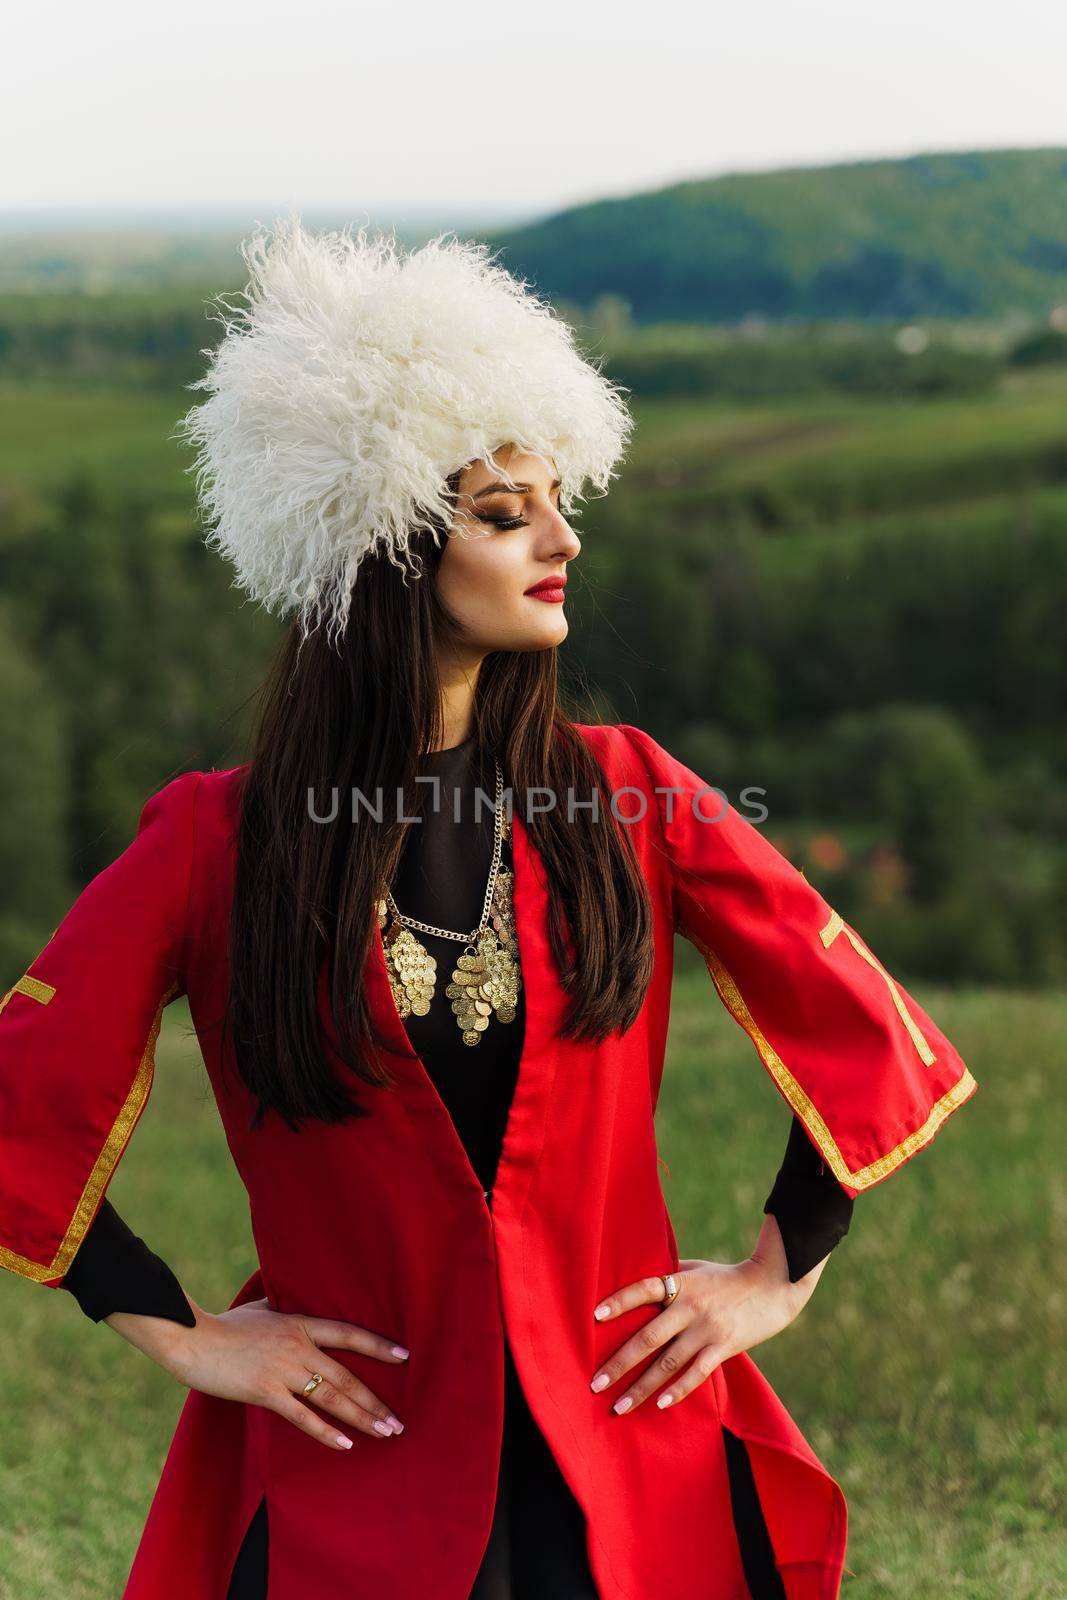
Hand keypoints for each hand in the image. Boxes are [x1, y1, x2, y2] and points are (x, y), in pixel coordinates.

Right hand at [107, 1295, 409, 1451]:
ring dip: (361, 1417)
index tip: (405, 1356)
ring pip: (331, 1398)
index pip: (349, 1333)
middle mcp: (298, 1346)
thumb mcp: (260, 1307)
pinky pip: (302, 1417)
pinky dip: (326, 1432)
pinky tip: (346, 1444)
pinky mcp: (265, 1391)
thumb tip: (292, 1294)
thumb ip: (283, 1305)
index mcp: (300, 1323)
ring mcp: (283, 1370)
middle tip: (399, 1421)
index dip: (378, 1345)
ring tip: (385, 1432)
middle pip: (346, 1375)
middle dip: (375, 1401)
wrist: (192, 1339)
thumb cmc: (225, 1324)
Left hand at [589, 1220, 812, 1416]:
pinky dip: (678, 1390)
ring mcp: (707, 1329)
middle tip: (595, 1383)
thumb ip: (670, 1275)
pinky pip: (697, 1373)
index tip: (594, 1317)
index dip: (619, 1302)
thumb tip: (640, 1279)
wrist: (773, 1286)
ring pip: (668, 1363)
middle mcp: (690, 1306)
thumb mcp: (697, 1268)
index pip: (643, 1290)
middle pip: (648, 1337)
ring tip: (619, 1406)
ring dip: (641, 1387)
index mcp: (681, 1282)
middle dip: (619, 1363)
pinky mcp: (724, 1347)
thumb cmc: (728, 1277)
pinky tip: (660, 1405)